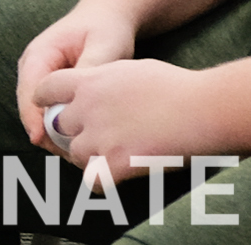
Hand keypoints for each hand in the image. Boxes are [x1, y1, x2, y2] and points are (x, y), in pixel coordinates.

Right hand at [16, 2, 144, 152]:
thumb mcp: (103, 45)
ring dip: (53, 132)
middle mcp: (34, 68)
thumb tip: (80, 94)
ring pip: (39, 113)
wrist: (108, 17)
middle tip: (66, 155)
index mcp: (39, 55)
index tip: (40, 139)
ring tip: (76, 154)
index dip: (32, 116)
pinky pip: (51, 112)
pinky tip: (82, 142)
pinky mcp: (55, 90)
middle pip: (30, 106)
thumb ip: (91, 67)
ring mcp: (42, 80)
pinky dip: (62, 127)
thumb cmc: (105, 28)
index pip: (29, 90)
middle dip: (43, 131)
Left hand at [29, 57, 211, 177]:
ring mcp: (101, 137)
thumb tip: (99, 83)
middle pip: (57, 125)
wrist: (205, 108)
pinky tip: (112, 179)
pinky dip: (99, 183)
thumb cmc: (179, 87)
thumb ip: (106, 78)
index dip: (47, 100)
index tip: (53, 108)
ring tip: (108, 158)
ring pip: (73, 154)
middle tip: (90, 138)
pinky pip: (92, 181)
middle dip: (70, 133)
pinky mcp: (118, 163)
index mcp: (89, 81)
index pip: (45, 89)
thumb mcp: (132, 68)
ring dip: (87, 158)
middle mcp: (87, 108)